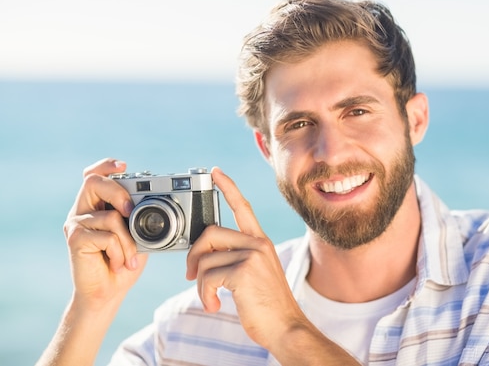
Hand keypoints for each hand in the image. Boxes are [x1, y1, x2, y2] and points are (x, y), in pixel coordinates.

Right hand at [63, 158, 147, 310]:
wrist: (107, 293)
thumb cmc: (123, 262)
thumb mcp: (137, 236)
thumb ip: (139, 217)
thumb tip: (158, 203)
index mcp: (96, 205)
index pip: (94, 175)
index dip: (105, 165)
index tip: (123, 165)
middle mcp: (82, 211)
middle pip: (93, 182)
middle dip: (118, 193)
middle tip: (130, 210)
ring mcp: (75, 224)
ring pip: (110, 216)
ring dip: (128, 241)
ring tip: (129, 258)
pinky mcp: (74, 239)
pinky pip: (106, 236)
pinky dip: (119, 252)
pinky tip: (117, 263)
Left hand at [186, 167, 305, 348]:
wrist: (285, 327)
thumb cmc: (267, 306)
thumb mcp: (254, 274)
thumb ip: (236, 258)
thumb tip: (203, 258)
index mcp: (260, 242)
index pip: (242, 207)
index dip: (227, 187)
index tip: (214, 172)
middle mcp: (258, 243)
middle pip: (210, 233)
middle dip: (193, 255)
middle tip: (191, 276)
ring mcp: (252, 255)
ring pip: (204, 259)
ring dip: (200, 285)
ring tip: (212, 299)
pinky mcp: (243, 271)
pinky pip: (206, 277)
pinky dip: (205, 295)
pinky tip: (215, 305)